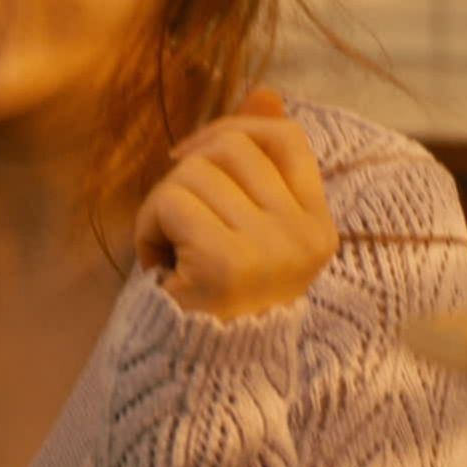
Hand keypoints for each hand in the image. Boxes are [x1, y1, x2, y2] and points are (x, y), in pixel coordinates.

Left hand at [132, 87, 337, 320]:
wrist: (201, 378)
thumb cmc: (217, 296)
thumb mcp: (244, 225)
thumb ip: (258, 159)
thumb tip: (267, 89)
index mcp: (318, 226)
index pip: (286, 137)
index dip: (235, 128)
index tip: (194, 156)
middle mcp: (304, 236)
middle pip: (232, 146)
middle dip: (188, 172)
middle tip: (179, 221)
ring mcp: (270, 249)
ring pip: (194, 172)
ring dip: (162, 206)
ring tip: (170, 251)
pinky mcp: (226, 261)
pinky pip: (170, 201)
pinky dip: (148, 227)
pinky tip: (157, 264)